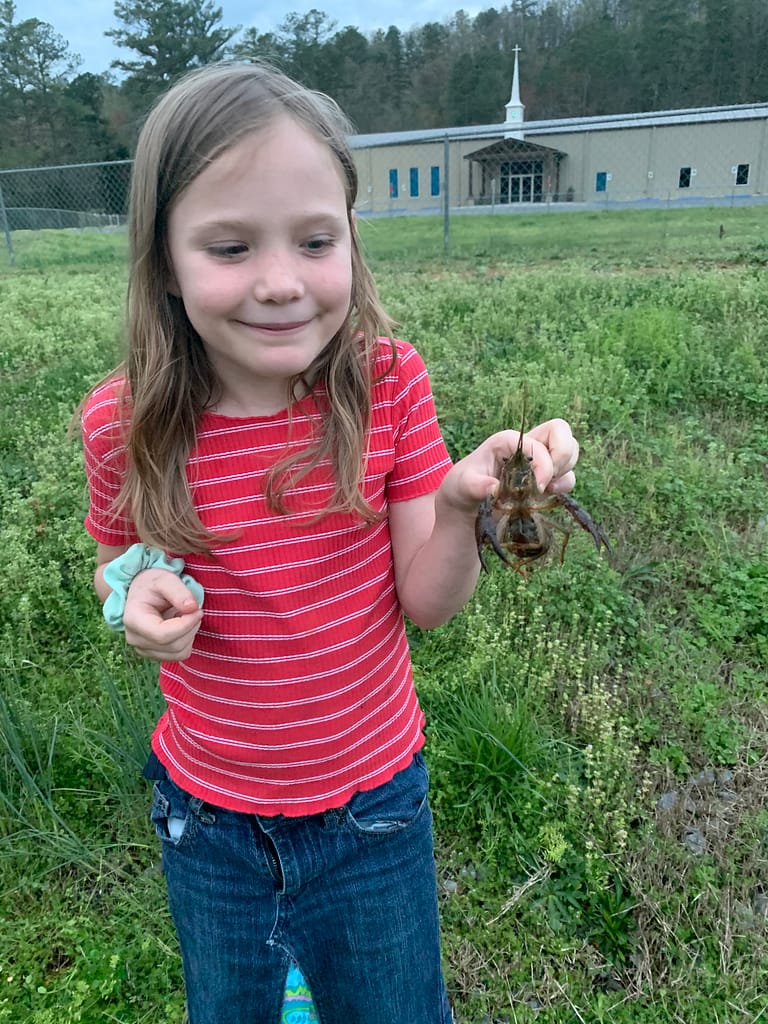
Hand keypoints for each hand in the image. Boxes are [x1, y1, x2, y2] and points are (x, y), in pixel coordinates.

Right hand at [122, 569, 203, 661]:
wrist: (144, 593)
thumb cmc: (153, 585)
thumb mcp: (165, 579)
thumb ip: (178, 592)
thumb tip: (192, 608)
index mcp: (133, 620)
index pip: (162, 635)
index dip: (186, 624)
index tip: (198, 610)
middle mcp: (135, 639)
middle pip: (173, 645)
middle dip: (191, 627)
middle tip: (193, 609)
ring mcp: (144, 650)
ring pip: (179, 652)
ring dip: (190, 634)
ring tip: (184, 615)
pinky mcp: (155, 654)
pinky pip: (180, 654)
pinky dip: (187, 640)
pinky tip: (181, 625)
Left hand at [438, 419, 579, 514]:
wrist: (466, 509)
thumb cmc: (461, 490)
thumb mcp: (461, 486)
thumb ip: (476, 486)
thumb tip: (495, 488)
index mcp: (507, 441)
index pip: (537, 441)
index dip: (543, 463)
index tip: (537, 488)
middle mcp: (526, 445)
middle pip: (561, 431)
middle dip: (563, 455)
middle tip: (548, 480)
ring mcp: (539, 461)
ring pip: (569, 450)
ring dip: (565, 471)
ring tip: (546, 490)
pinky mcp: (545, 479)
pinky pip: (568, 475)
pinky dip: (565, 485)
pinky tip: (550, 495)